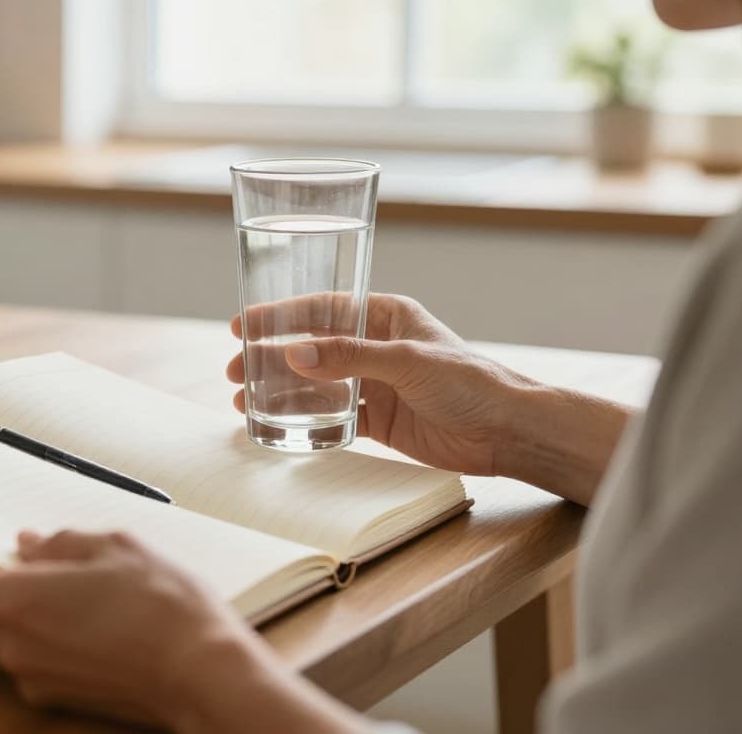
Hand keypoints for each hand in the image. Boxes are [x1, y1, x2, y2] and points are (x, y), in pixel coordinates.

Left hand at [0, 530, 265, 726]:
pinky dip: (58, 645)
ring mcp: (35, 679)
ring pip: (14, 640)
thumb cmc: (162, 607)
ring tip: (92, 601)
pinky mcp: (59, 700)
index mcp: (16, 602)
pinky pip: (40, 663)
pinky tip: (102, 630)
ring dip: (38, 620)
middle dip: (13, 593)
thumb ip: (62, 543)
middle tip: (60, 573)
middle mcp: (15, 647)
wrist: (202, 672)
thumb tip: (31, 546)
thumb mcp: (115, 547)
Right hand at [228, 293, 630, 502]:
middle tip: (233, 369)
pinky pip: (331, 417)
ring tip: (242, 400)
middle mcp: (376, 346)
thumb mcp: (408, 361)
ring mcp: (375, 383)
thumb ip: (350, 358)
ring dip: (279, 391)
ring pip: (315, 384)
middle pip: (310, 346)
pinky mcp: (379, 420)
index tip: (243, 325)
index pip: (321, 308)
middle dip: (269, 356)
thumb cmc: (470, 382)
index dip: (280, 314)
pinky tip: (276, 426)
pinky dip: (303, 421)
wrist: (508, 431)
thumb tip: (293, 354)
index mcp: (385, 315)